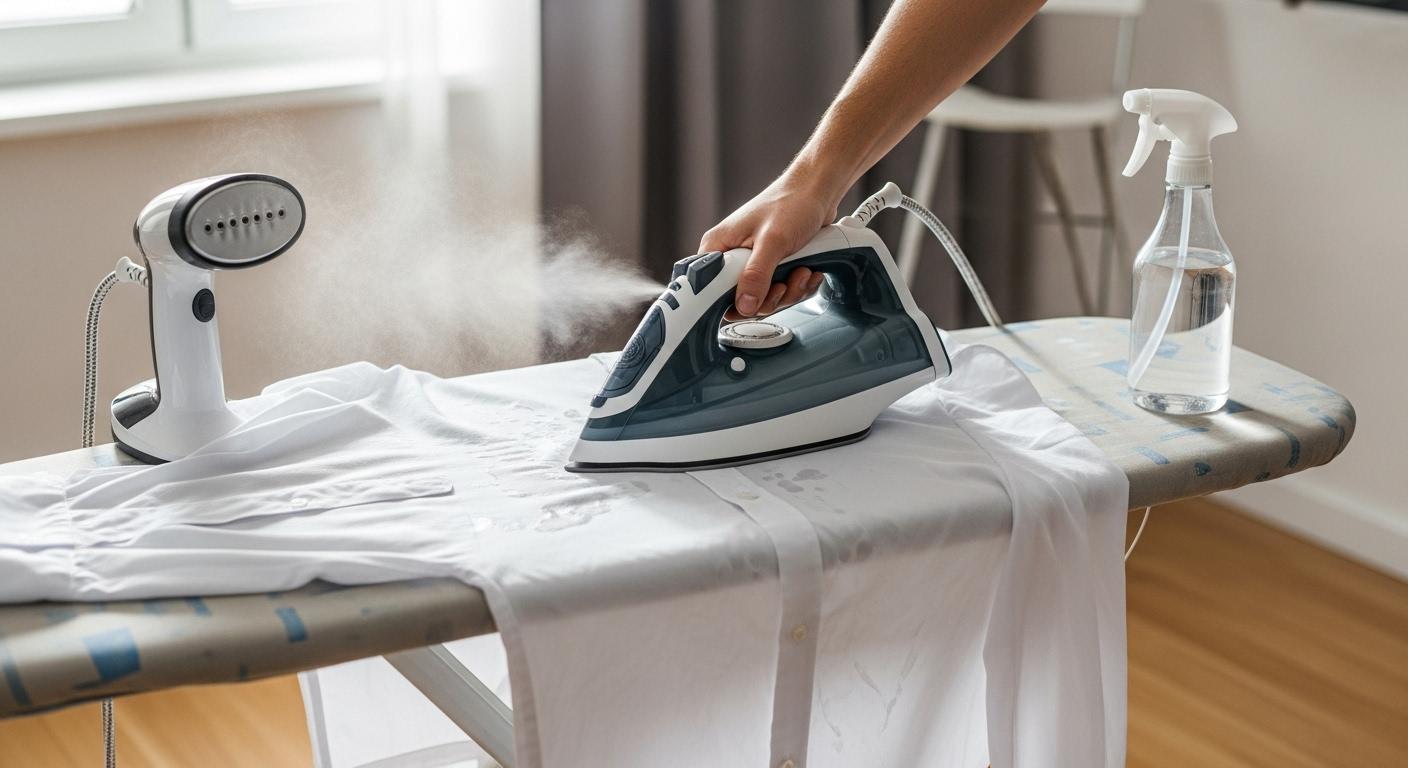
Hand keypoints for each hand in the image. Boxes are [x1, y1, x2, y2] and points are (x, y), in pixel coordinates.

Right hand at [699, 173, 836, 319]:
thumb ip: (756, 276)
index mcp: (719, 247)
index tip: (749, 304)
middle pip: (740, 301)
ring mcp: (754, 264)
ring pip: (765, 299)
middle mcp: (733, 257)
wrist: (819, 192)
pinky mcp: (774, 268)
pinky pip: (783, 292)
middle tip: (782, 283)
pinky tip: (808, 271)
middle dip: (769, 298)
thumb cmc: (792, 203)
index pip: (707, 289)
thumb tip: (744, 306)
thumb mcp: (772, 241)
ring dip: (789, 291)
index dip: (727, 302)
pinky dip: (800, 287)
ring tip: (801, 270)